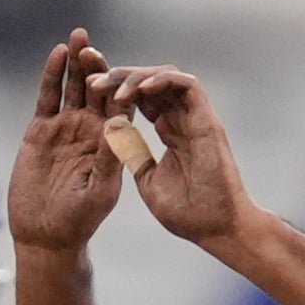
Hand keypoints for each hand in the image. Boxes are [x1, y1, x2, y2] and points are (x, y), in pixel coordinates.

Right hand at [7, 31, 127, 257]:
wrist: (46, 235)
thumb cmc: (79, 220)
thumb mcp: (101, 190)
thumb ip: (110, 157)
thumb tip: (120, 123)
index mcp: (112, 141)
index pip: (122, 104)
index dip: (124, 85)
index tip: (127, 69)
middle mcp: (91, 129)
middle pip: (97, 88)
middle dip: (97, 65)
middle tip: (93, 43)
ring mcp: (66, 127)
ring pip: (73, 86)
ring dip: (76, 62)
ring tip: (78, 37)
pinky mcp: (42, 130)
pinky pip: (48, 98)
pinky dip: (52, 76)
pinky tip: (57, 55)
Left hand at [97, 66, 255, 250]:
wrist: (215, 229)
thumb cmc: (187, 213)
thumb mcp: (149, 180)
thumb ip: (135, 156)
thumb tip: (115, 136)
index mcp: (170, 131)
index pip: (142, 99)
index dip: (116, 90)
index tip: (89, 91)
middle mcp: (183, 119)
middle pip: (150, 82)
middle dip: (120, 75)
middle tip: (92, 80)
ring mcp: (196, 118)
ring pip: (165, 77)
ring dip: (136, 76)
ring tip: (111, 86)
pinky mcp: (208, 119)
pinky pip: (186, 85)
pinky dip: (161, 81)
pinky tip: (138, 89)